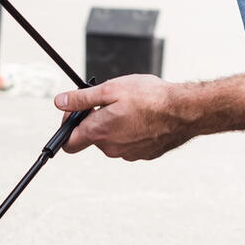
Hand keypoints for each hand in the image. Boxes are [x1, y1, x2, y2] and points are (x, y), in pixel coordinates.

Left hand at [56, 75, 200, 160]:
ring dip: (116, 125)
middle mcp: (111, 148)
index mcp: (99, 132)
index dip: (68, 125)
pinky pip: (130, 144)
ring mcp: (128, 154)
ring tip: (132, 107)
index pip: (68, 143)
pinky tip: (144, 117)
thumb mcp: (111, 89)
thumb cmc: (150, 98)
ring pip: (112, 140)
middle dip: (97, 120)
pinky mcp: (144, 155)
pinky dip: (132, 131)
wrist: (184, 111)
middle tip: (111, 101)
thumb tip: (60, 102)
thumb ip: (82, 98)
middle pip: (92, 137)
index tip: (77, 111)